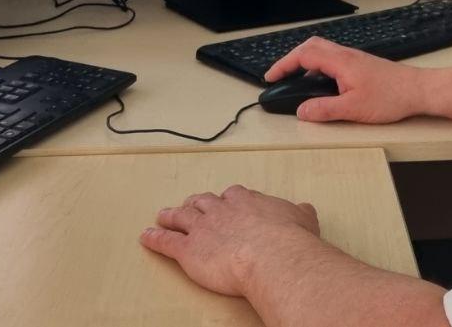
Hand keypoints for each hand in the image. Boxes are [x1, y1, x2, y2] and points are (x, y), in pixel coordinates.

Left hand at [140, 184, 321, 296]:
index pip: (232, 195)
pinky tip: (147, 237)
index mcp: (247, 201)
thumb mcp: (302, 219)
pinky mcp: (188, 250)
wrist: (272, 256)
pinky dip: (155, 239)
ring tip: (163, 214)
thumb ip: (299, 213)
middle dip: (195, 203)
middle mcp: (221, 210)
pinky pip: (167, 242)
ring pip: (181, 218)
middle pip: (203, 202)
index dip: (225, 199)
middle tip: (189, 204)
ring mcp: (202, 228)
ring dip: (171, 216)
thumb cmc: (289, 241)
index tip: (223, 201)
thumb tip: (304, 209)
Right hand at [264, 37, 428, 122]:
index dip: (283, 64)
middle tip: (279, 75)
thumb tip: (302, 111)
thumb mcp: (353, 109)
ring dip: (305, 62)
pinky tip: (322, 85)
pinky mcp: (361, 65)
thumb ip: (324, 110)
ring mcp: (354, 59)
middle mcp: (345, 55)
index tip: (270, 77)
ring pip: (322, 52)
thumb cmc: (391, 97)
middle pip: (310, 46)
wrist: (419, 90)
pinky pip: (333, 59)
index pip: (303, 55)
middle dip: (291, 59)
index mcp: (340, 62)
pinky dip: (319, 67)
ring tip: (296, 81)